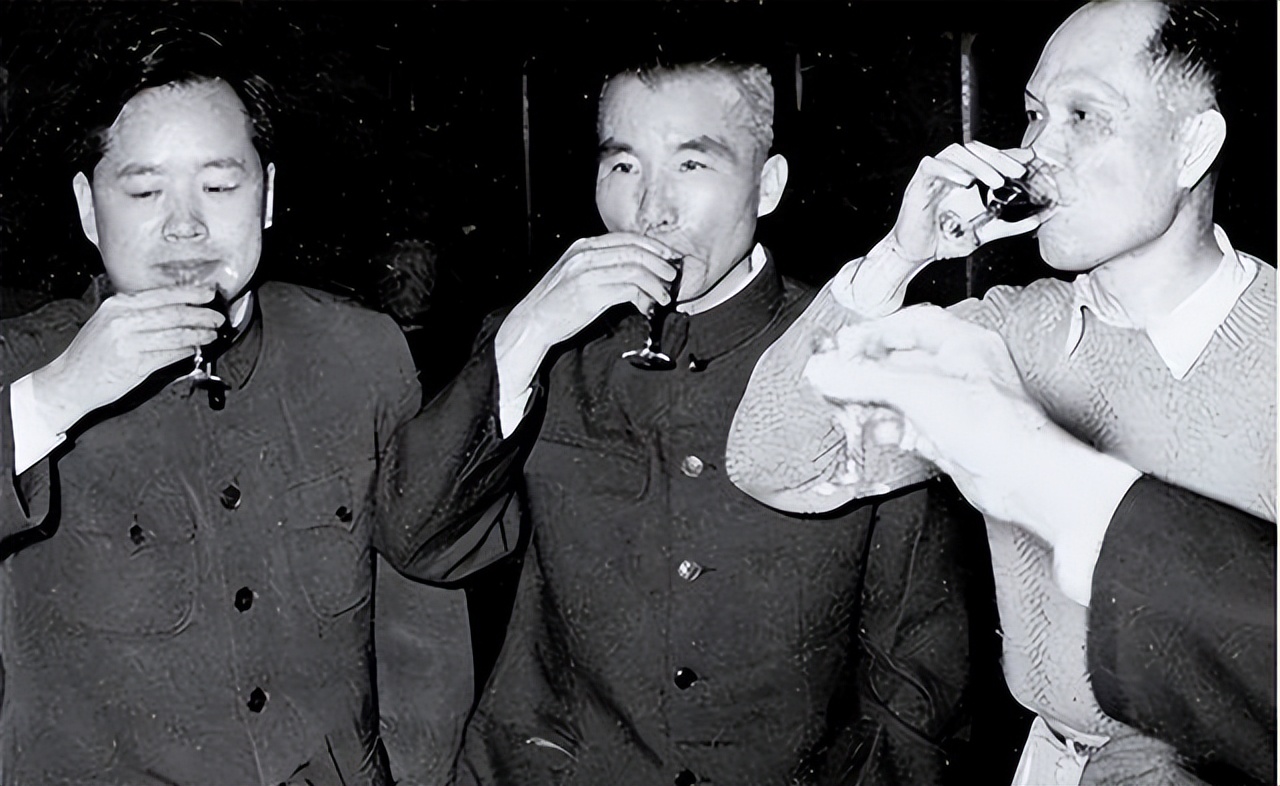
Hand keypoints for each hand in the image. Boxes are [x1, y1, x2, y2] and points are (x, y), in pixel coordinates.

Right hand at [28, 285, 224, 433]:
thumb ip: (136, 312)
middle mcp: (123, 321)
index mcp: (117, 306)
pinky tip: (196, 349)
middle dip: (201, 314)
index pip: (162, 295)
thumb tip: (173, 307)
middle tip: (217, 317)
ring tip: (212, 334)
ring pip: (175, 335)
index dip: (190, 293)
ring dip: (199, 334)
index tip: (208, 293)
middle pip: (173, 313)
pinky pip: (169, 355)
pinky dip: (186, 351)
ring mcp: (129, 343)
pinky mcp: (135, 365)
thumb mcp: (108, 322)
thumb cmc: (91, 353)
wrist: (69, 380)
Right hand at [495, 233, 683, 392]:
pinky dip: (645, 298)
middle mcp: (585, 255)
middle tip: (673, 276)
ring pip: (635, 268)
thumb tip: (634, 268)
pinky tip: (647, 308)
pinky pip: (629, 289)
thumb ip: (601, 266)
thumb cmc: (557, 304)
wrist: (532, 322)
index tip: (669, 257)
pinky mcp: (590, 294)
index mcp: (583, 247)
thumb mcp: (577, 274)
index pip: (627, 238)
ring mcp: (587, 273)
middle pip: (635, 250)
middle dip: (660, 262)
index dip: (653, 247)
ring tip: (664, 296)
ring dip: (656, 283)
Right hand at [802, 305, 1087, 532]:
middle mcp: (960, 371)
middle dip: (867, 371)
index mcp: (963, 344)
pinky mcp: (949, 435)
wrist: (1022, 479)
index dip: (874, 332)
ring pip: (902, 394)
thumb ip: (865, 379)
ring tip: (851, 407)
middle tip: (838, 379)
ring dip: (874, 401)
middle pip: (901, 360)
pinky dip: (890, 427)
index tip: (843, 347)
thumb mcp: (917, 391)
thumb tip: (826, 370)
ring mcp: (954, 404)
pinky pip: (909, 424)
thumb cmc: (996, 428)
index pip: (910, 323)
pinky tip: (880, 432)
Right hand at [887, 141, 1047, 264]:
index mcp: (967, 179)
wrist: (916, 254)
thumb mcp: (984, 233)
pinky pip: (932, 165)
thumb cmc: (944, 240)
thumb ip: (1009, 226)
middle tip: (1017, 171)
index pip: (988, 157)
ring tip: (995, 181)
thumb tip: (1037, 220)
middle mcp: (952, 172)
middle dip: (999, 158)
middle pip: (975, 150)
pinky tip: (966, 182)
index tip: (1029, 160)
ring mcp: (934, 175)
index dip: (1009, 155)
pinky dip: (950, 170)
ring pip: (956, 153)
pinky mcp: (919, 182)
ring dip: (978, 164)